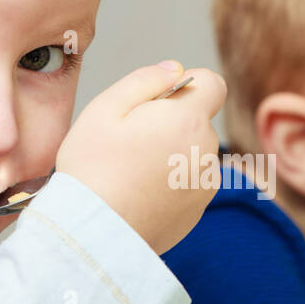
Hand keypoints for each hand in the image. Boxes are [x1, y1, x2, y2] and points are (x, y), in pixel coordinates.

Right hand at [57, 61, 225, 253]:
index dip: (185, 86)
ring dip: (171, 155)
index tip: (157, 103)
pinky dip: (170, 185)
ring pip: (192, 154)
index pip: (212, 84)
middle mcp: (206, 152)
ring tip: (131, 173)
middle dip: (172, 123)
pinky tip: (138, 195)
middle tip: (130, 143)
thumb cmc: (93, 168)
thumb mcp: (105, 108)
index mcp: (188, 120)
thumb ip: (145, 80)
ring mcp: (204, 185)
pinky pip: (187, 184)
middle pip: (197, 122)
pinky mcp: (196, 212)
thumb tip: (174, 70)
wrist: (94, 233)